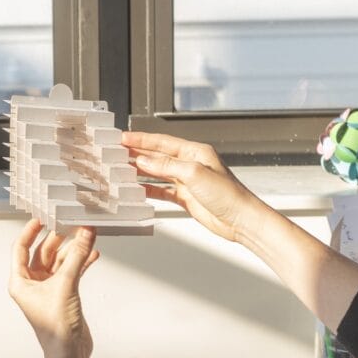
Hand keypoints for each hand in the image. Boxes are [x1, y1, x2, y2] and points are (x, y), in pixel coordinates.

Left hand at [8, 219, 99, 357]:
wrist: (69, 351)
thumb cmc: (56, 327)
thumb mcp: (66, 284)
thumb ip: (76, 257)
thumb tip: (85, 234)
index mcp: (20, 282)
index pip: (20, 248)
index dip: (30, 231)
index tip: (41, 218)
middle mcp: (32, 284)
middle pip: (43, 253)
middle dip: (58, 239)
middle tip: (71, 225)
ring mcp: (49, 289)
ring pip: (60, 262)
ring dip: (73, 250)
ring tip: (87, 237)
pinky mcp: (64, 295)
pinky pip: (71, 272)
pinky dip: (81, 263)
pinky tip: (92, 255)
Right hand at [122, 131, 266, 242]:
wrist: (241, 220)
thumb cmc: (228, 195)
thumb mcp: (194, 174)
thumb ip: (167, 166)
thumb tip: (145, 160)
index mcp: (196, 152)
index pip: (163, 142)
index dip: (141, 140)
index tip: (123, 138)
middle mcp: (192, 165)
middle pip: (159, 156)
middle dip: (137, 153)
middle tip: (116, 152)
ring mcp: (189, 182)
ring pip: (159, 173)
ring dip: (141, 171)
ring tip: (122, 169)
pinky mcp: (188, 198)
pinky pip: (164, 191)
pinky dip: (150, 190)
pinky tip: (138, 189)